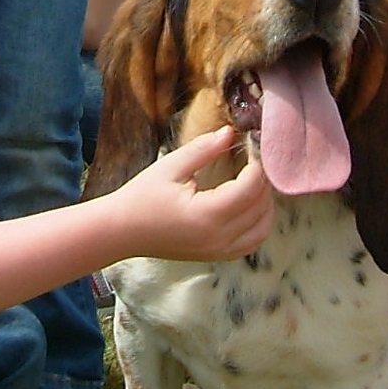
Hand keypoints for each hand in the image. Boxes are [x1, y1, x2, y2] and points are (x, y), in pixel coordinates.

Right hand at [114, 128, 274, 260]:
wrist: (122, 231)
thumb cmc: (141, 197)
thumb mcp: (171, 166)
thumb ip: (204, 149)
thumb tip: (231, 132)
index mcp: (207, 214)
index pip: (250, 186)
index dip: (257, 163)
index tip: (251, 146)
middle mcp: (219, 237)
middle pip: (261, 206)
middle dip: (263, 180)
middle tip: (253, 158)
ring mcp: (220, 250)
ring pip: (263, 227)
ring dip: (266, 203)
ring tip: (254, 180)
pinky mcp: (218, 255)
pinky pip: (252, 241)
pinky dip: (259, 223)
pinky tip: (250, 204)